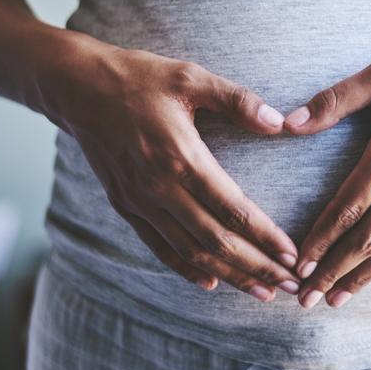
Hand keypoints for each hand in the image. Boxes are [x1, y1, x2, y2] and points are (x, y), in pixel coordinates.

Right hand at [57, 45, 299, 301]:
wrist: (78, 88)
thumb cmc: (138, 79)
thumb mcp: (191, 77)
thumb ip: (237, 101)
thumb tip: (279, 123)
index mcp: (181, 156)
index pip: (233, 209)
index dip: (266, 236)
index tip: (292, 256)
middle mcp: (160, 187)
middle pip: (216, 241)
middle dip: (256, 267)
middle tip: (288, 285)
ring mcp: (139, 201)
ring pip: (191, 252)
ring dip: (229, 274)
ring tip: (260, 292)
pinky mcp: (125, 205)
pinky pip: (159, 246)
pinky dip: (186, 268)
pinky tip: (211, 282)